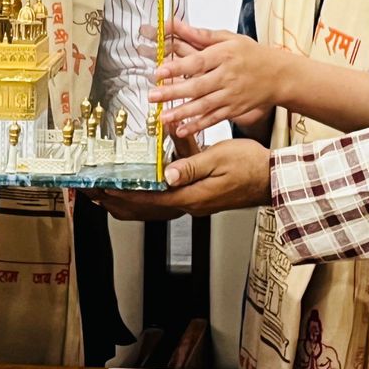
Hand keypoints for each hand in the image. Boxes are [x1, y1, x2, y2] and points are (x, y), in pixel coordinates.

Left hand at [92, 140, 272, 219]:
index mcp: (192, 196)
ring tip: (106, 197)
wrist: (274, 180)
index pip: (149, 198)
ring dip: (128, 204)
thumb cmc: (251, 166)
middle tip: (94, 194)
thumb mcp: (220, 158)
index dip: (123, 193)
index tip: (102, 187)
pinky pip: (165, 205)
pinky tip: (140, 195)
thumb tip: (166, 173)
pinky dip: (146, 202)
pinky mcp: (200, 200)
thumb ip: (191, 165)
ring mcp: (195, 205)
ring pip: (153, 210)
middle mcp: (191, 205)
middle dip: (117, 202)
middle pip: (146, 209)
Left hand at [148, 18, 286, 136]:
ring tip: (162, 117)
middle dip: (173, 92)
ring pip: (203, 106)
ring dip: (181, 112)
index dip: (177, 67)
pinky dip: (197, 125)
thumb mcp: (230, 38)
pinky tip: (181, 129)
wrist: (279, 75)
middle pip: (197, 86)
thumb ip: (201, 35)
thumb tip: (175, 25)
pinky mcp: (234, 109)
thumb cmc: (252, 54)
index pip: (198, 62)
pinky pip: (213, 119)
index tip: (159, 71)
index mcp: (225, 55)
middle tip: (152, 96)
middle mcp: (227, 77)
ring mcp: (231, 95)